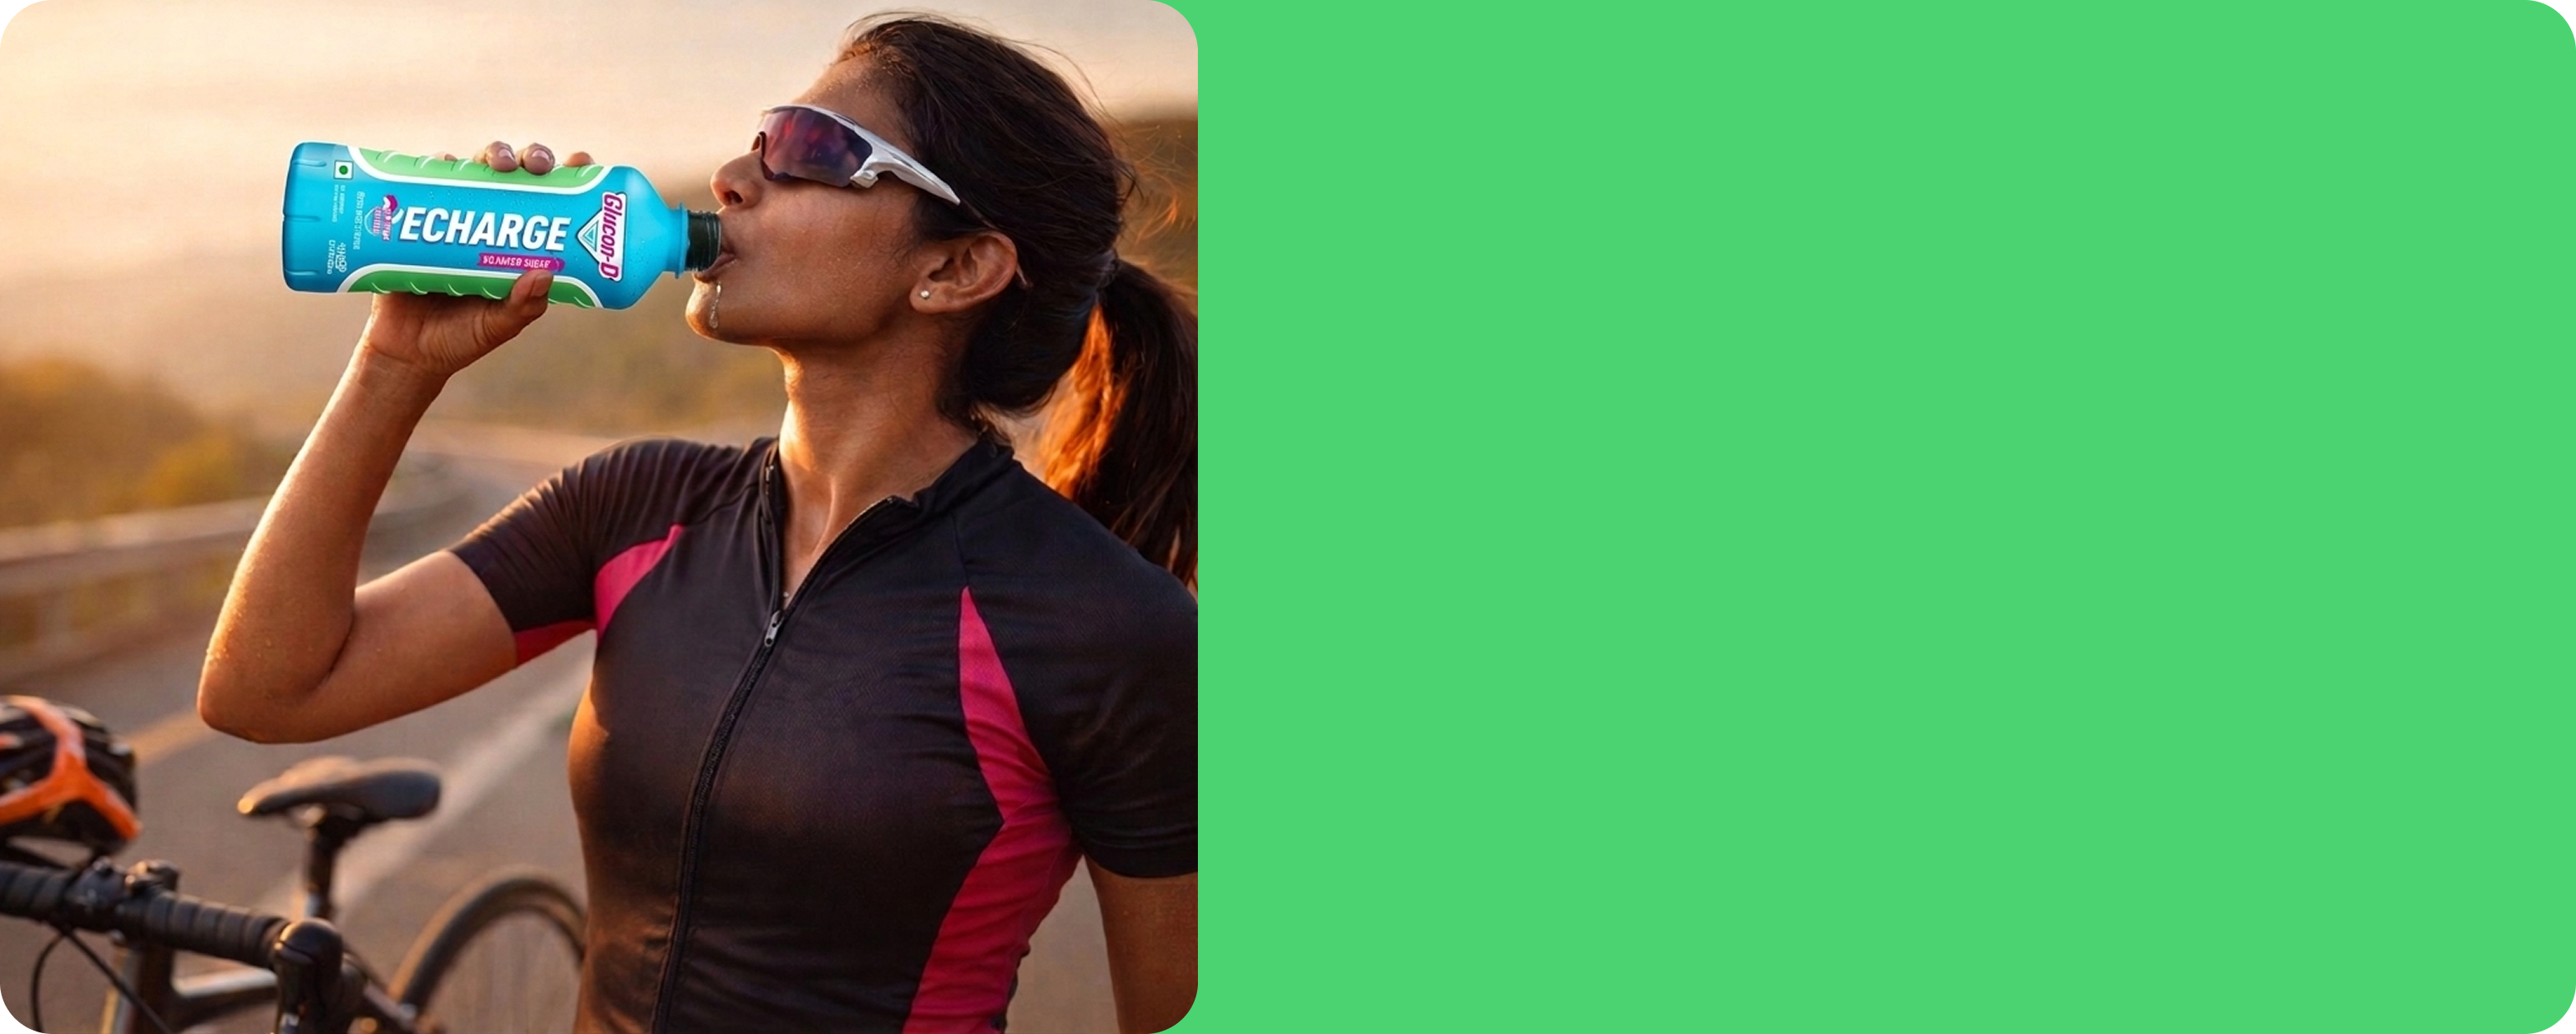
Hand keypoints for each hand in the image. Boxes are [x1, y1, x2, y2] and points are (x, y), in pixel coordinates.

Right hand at [356, 141, 596, 379]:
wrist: (406, 352)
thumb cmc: (462, 338)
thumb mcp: (500, 325)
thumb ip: (523, 306)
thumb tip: (544, 273)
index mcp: (520, 245)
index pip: (551, 200)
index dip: (568, 175)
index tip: (581, 161)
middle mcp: (491, 222)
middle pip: (518, 175)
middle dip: (532, 158)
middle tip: (538, 165)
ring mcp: (455, 216)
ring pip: (477, 168)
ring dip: (491, 154)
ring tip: (499, 164)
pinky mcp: (417, 218)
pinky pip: (426, 182)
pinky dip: (436, 165)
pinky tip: (445, 161)